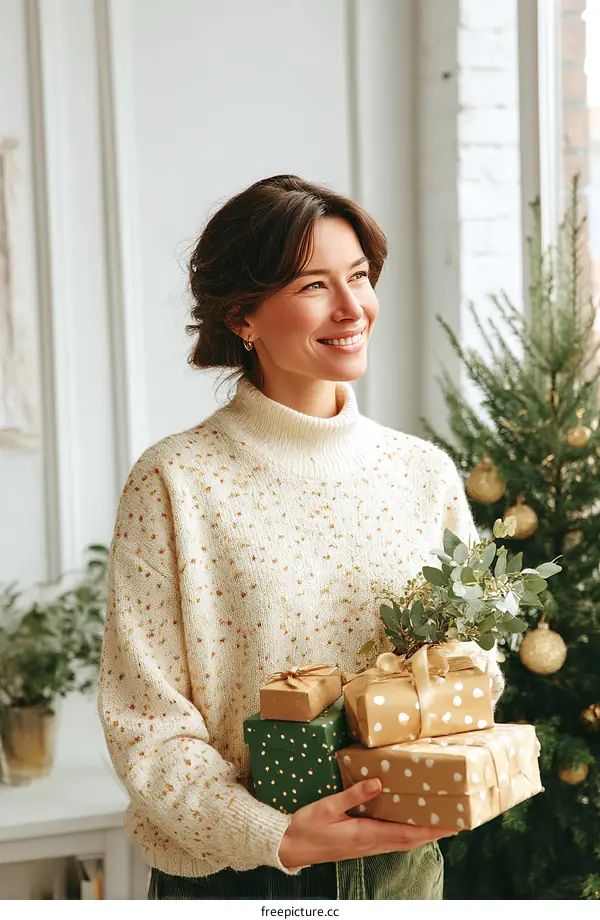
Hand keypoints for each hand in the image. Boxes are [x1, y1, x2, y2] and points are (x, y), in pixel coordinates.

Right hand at [278, 778, 456, 869]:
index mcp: (366, 834)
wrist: (291, 847)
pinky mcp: (361, 845)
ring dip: (422, 834)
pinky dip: (406, 834)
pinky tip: (409, 826)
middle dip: (433, 832)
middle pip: (409, 840)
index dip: (429, 830)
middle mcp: (371, 843)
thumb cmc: (307, 827)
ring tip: (438, 822)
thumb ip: (353, 795)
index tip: (449, 825)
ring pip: (402, 842)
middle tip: (454, 823)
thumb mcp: (328, 806)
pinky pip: (390, 840)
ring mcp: (366, 846)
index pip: (406, 834)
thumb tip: (378, 783)